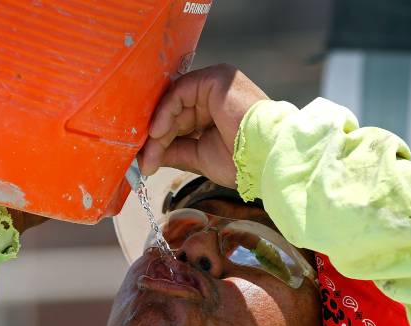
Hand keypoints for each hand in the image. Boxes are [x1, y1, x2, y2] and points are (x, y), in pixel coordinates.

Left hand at [140, 64, 267, 187]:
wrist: (265, 159)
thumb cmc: (241, 162)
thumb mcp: (199, 157)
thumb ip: (174, 151)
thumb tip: (148, 157)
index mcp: (215, 113)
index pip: (180, 122)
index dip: (162, 141)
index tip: (147, 162)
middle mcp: (215, 96)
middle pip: (175, 114)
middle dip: (157, 140)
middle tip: (144, 162)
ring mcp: (215, 84)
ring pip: (174, 103)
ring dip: (159, 130)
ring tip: (150, 153)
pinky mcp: (215, 78)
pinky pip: (179, 92)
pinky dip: (165, 112)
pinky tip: (157, 133)